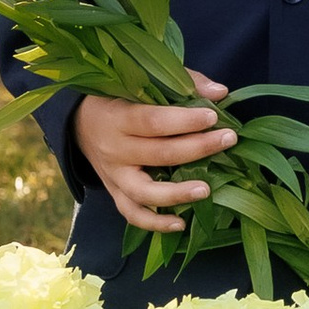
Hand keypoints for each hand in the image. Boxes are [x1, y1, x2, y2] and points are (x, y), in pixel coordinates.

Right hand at [74, 73, 236, 233]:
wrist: (80, 125)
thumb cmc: (119, 99)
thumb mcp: (140, 85)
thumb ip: (180, 84)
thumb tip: (220, 92)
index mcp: (118, 118)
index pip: (153, 122)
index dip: (185, 121)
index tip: (213, 117)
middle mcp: (114, 149)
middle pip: (158, 154)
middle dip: (197, 148)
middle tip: (228, 140)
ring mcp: (114, 176)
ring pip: (144, 192)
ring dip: (177, 194)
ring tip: (206, 190)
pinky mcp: (115, 193)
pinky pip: (133, 214)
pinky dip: (155, 224)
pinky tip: (181, 223)